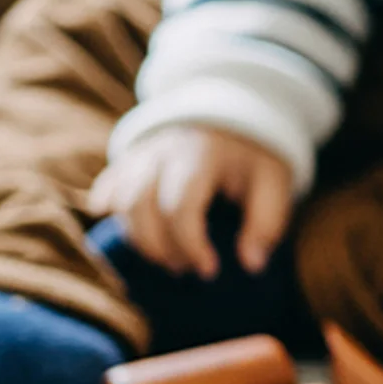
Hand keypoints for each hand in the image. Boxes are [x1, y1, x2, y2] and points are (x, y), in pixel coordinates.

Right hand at [87, 126, 292, 279]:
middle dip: (160, 248)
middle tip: (187, 269)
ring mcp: (143, 152)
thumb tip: (251, 265)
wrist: (236, 113)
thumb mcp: (275, 183)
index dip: (190, 245)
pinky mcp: (132, 156)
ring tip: (168, 258)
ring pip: (121, 200)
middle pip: (140, 206)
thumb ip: (266, 223)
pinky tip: (108, 218)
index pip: (180, 206)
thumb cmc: (255, 156)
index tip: (210, 270)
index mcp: (202, 155)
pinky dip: (107, 204)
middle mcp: (163, 151)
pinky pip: (109, 182)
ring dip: (139, 238)